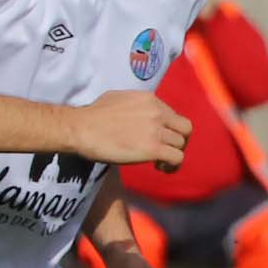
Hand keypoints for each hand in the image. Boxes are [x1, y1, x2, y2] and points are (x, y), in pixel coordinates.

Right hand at [68, 90, 191, 169]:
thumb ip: (133, 104)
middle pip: (185, 128)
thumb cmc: (92, 116)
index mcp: (150, 99)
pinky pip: (177, 158)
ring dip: (173, 155)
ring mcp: (156, 130)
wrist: (81, 128)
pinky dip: (172, 166)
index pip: (173, 115)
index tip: (158, 139)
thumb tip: (133, 111)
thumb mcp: (117, 99)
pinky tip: (159, 168)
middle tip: (166, 151)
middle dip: (180, 141)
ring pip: (182, 145)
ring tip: (159, 163)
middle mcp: (157, 112)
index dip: (168, 129)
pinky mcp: (153, 148)